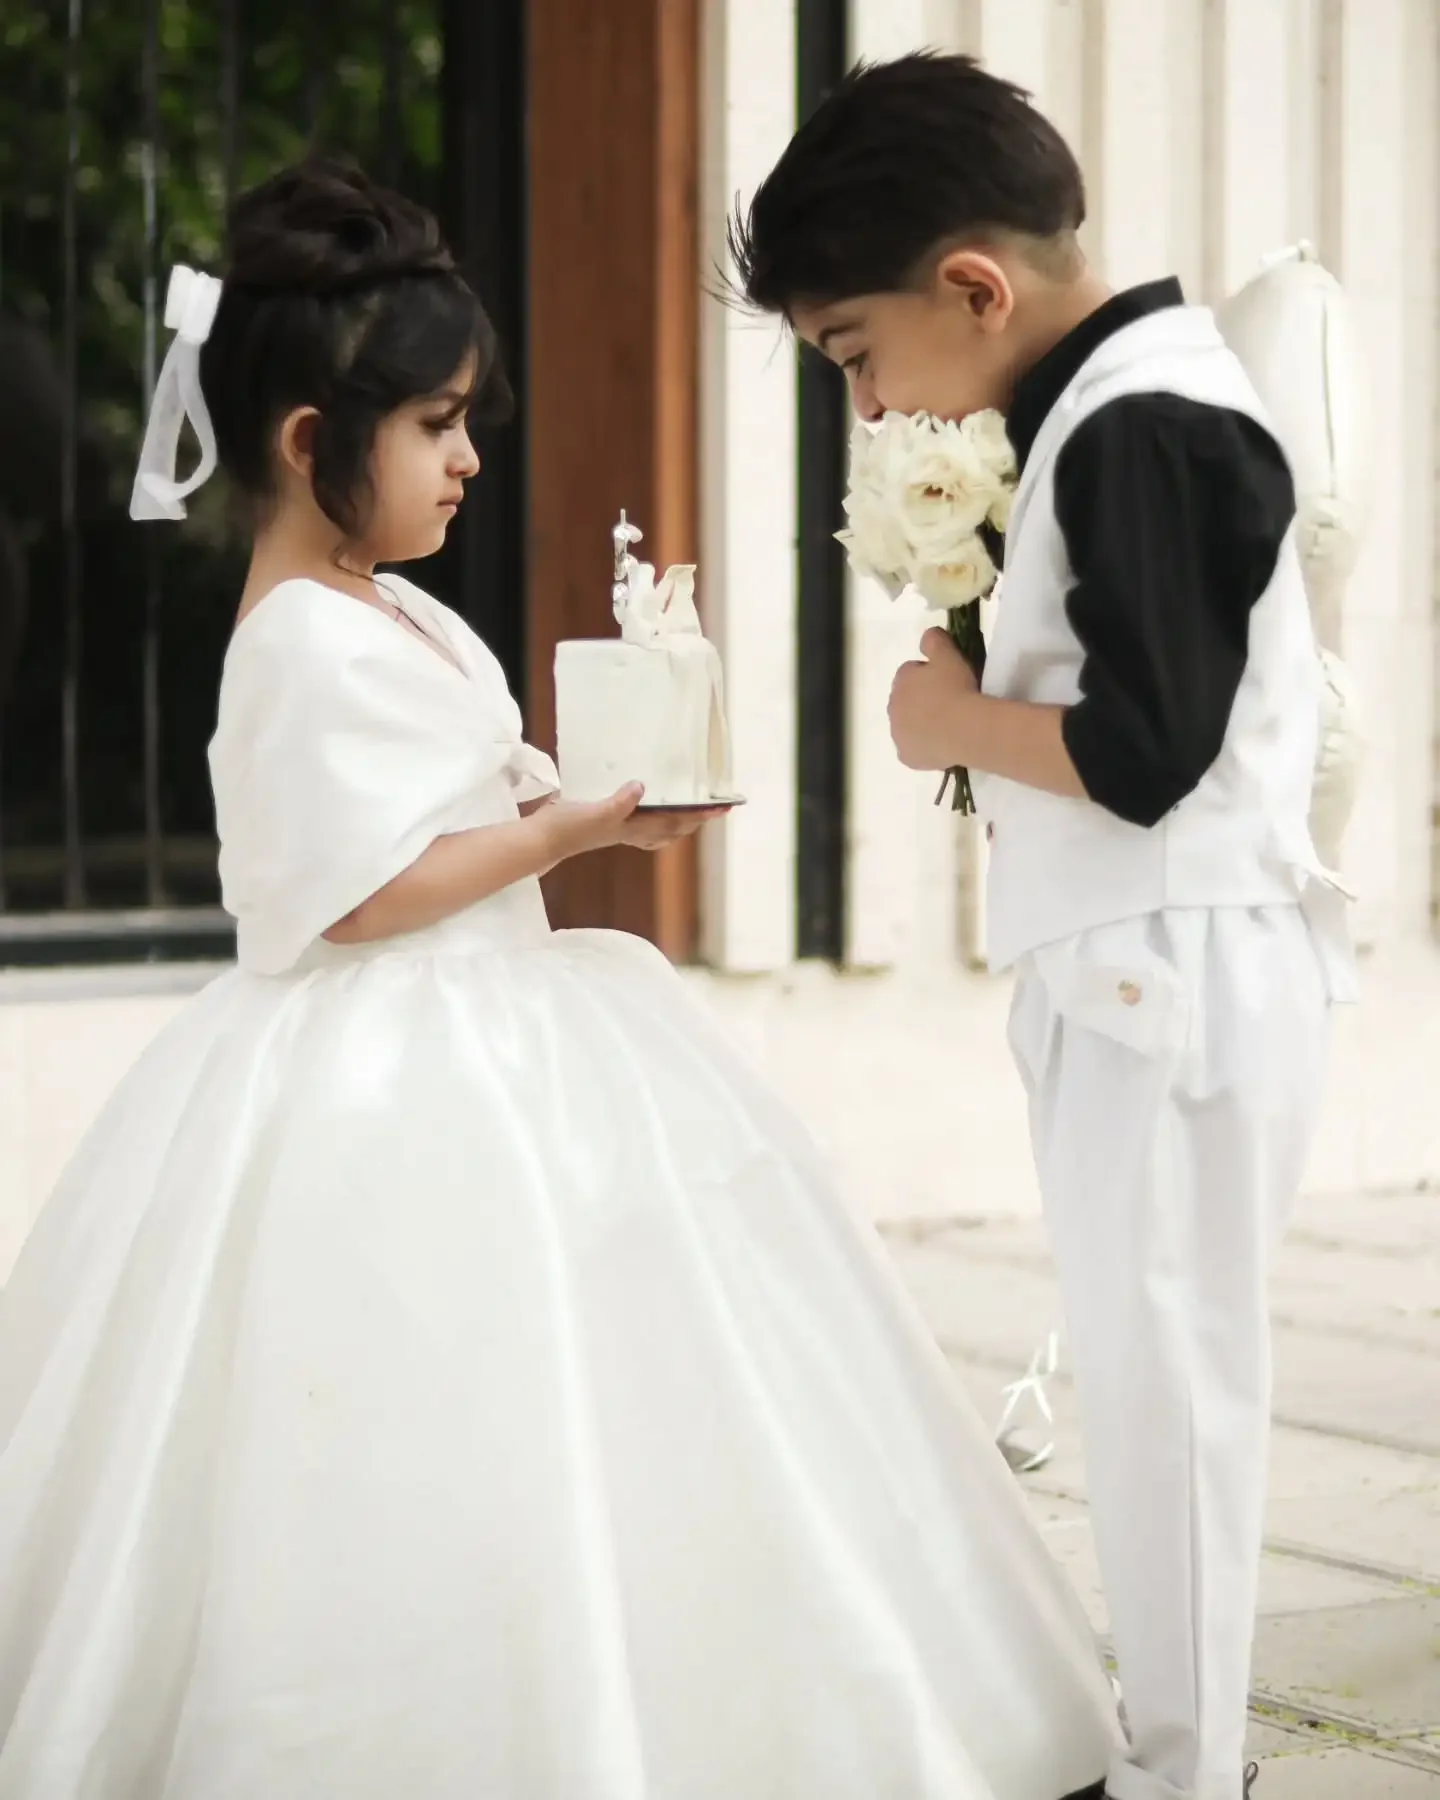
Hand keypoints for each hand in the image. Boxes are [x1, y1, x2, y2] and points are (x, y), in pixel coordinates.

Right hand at [536, 786, 727, 860]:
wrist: (540, 841)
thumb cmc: (565, 827)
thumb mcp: (594, 813)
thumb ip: (618, 802)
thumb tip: (641, 787)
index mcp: (632, 828)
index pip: (674, 821)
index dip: (699, 815)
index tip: (722, 807)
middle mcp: (630, 831)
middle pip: (672, 828)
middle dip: (696, 818)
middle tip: (717, 807)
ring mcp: (617, 829)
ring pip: (659, 828)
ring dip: (679, 820)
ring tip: (693, 810)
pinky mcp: (604, 822)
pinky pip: (639, 819)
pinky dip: (653, 814)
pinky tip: (646, 803)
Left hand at [887, 626, 978, 771]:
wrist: (965, 728)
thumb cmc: (956, 688)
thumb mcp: (948, 654)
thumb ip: (934, 639)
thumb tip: (927, 636)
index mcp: (901, 680)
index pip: (911, 672)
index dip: (930, 674)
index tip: (949, 680)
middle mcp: (892, 707)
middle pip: (908, 700)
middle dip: (923, 700)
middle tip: (950, 703)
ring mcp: (898, 735)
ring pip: (910, 726)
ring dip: (924, 723)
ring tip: (949, 725)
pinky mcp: (908, 757)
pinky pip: (916, 750)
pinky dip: (926, 747)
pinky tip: (944, 744)